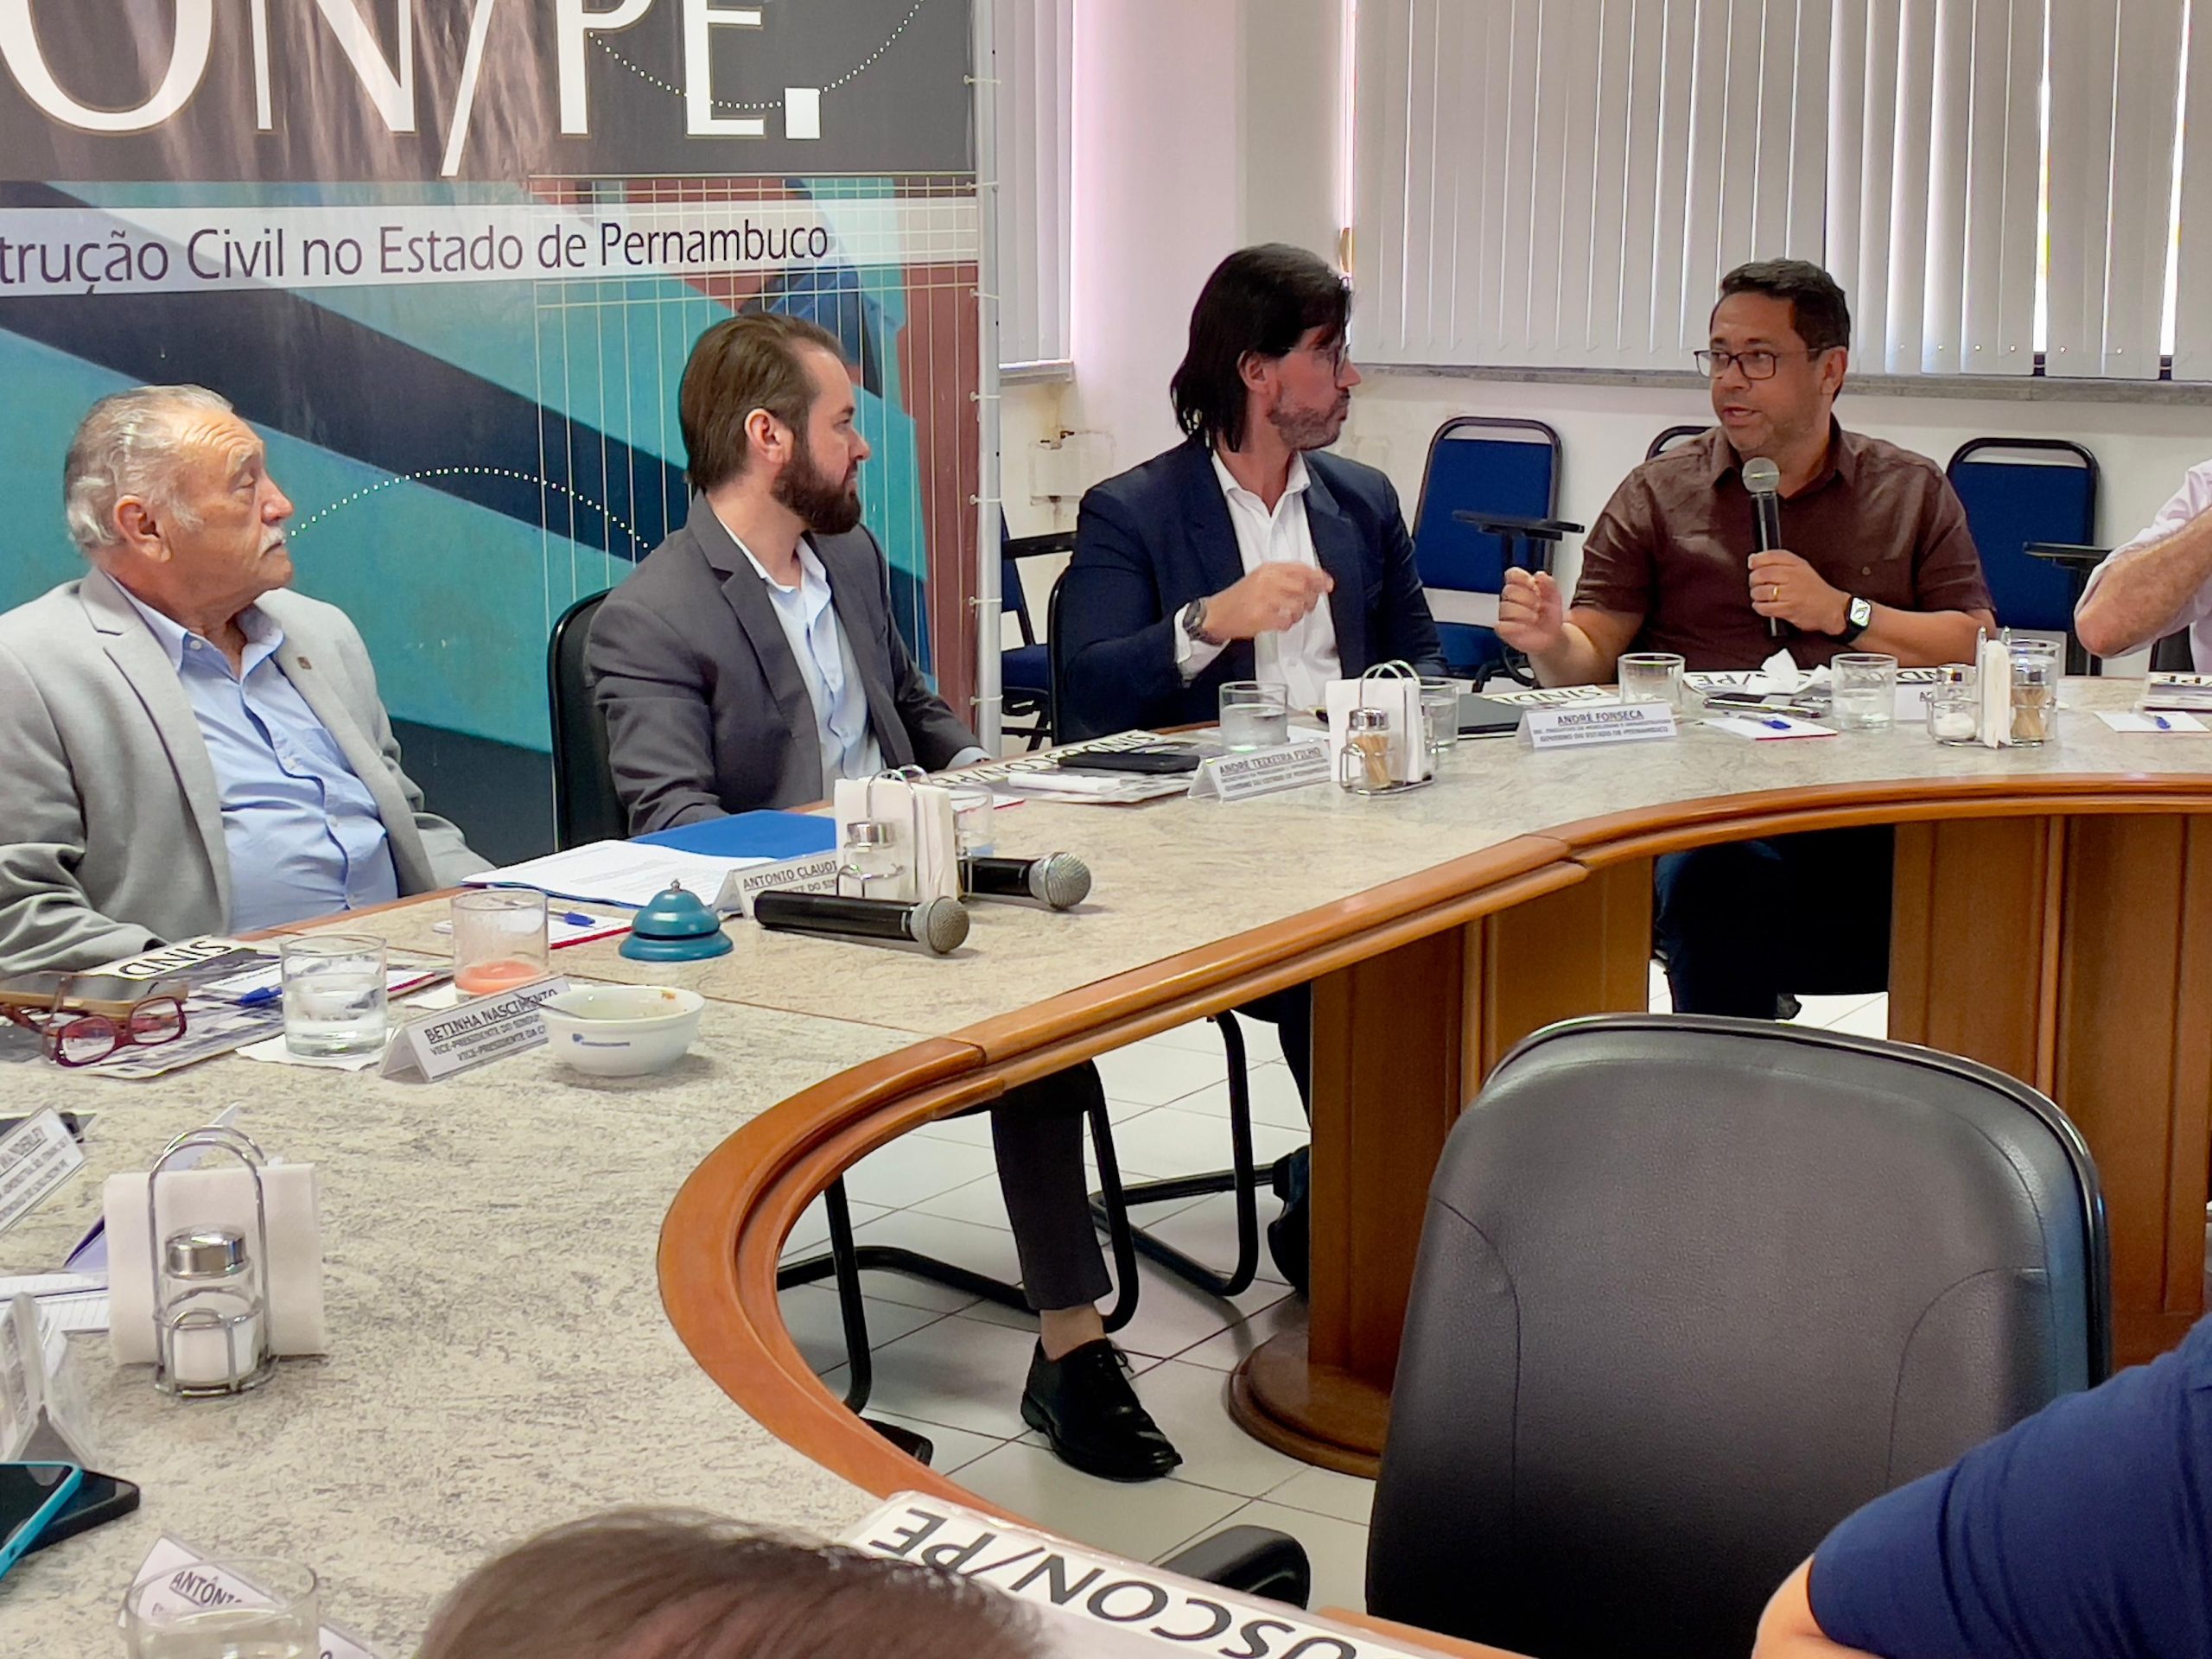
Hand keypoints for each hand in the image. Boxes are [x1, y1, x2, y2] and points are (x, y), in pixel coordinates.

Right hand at [1202, 562, 1333, 640]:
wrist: (1216, 614)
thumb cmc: (1239, 598)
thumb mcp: (1260, 578)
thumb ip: (1284, 577)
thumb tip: (1312, 581)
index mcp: (1268, 569)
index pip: (1301, 568)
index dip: (1318, 577)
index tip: (1327, 584)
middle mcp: (1267, 581)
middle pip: (1303, 586)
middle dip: (1311, 598)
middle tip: (1309, 604)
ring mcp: (1264, 599)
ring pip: (1297, 605)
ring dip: (1299, 613)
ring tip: (1292, 615)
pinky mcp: (1261, 617)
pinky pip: (1286, 621)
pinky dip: (1288, 624)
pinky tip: (1282, 623)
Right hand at [1494, 567, 1565, 653]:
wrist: (1552, 636)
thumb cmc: (1550, 615)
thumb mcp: (1554, 596)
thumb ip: (1549, 583)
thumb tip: (1539, 575)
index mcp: (1522, 586)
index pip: (1512, 574)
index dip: (1521, 577)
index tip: (1533, 584)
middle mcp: (1512, 599)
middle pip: (1508, 590)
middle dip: (1527, 597)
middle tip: (1539, 605)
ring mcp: (1506, 614)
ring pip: (1505, 607)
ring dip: (1524, 613)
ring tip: (1535, 618)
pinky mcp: (1504, 629)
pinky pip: (1501, 626)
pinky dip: (1514, 626)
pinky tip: (1525, 627)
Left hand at [1749, 550, 1847, 633]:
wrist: (1832, 608)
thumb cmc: (1815, 590)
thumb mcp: (1802, 568)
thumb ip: (1779, 561)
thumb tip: (1753, 558)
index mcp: (1797, 564)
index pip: (1771, 556)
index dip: (1757, 559)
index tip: (1752, 564)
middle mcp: (1794, 577)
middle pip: (1762, 573)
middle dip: (1753, 579)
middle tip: (1755, 582)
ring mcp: (1791, 593)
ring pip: (1760, 591)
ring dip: (1755, 594)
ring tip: (1760, 595)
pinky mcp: (1788, 609)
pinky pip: (1764, 607)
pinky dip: (1759, 607)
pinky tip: (1763, 605)